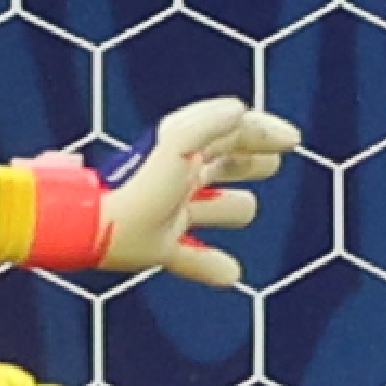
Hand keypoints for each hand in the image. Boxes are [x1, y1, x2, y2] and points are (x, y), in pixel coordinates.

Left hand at [103, 98, 297, 288]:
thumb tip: (240, 111)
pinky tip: (231, 274)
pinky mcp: (158, 247)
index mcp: (185, 147)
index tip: (292, 139)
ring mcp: (169, 212)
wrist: (93, 225)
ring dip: (230, 210)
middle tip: (271, 161)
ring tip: (245, 209)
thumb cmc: (136, 181)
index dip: (262, 131)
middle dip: (248, 161)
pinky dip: (210, 264)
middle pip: (223, 165)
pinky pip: (190, 258)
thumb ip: (210, 121)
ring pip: (212, 210)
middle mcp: (178, 177)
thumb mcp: (178, 140)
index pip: (231, 132)